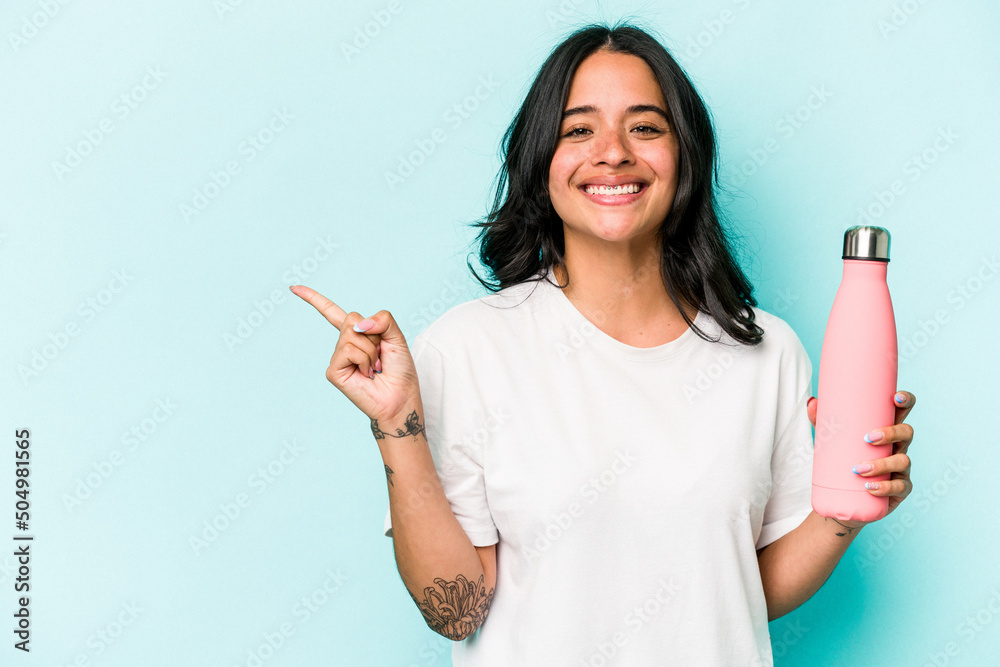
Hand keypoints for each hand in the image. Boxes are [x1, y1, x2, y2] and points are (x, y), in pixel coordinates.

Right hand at [289, 284, 419, 422]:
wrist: (400, 397)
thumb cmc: (399, 370)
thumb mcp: (396, 337)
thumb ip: (382, 320)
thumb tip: (358, 324)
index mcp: (356, 334)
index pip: (331, 313)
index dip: (314, 299)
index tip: (294, 287)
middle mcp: (343, 345)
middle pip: (352, 318)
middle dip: (373, 335)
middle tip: (380, 356)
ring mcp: (337, 358)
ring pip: (352, 335)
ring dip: (371, 350)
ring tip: (375, 367)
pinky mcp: (334, 371)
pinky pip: (349, 350)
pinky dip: (363, 360)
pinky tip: (367, 374)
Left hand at [807, 390, 915, 528]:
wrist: (844, 498)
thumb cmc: (842, 460)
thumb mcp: (830, 439)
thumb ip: (821, 420)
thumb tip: (812, 401)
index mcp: (886, 429)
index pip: (902, 410)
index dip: (906, 401)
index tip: (896, 398)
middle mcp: (898, 446)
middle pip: (907, 432)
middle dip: (891, 433)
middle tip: (867, 438)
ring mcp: (901, 468)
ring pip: (903, 461)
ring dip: (882, 464)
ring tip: (859, 469)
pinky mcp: (899, 489)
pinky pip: (899, 487)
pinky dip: (885, 487)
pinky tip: (870, 488)